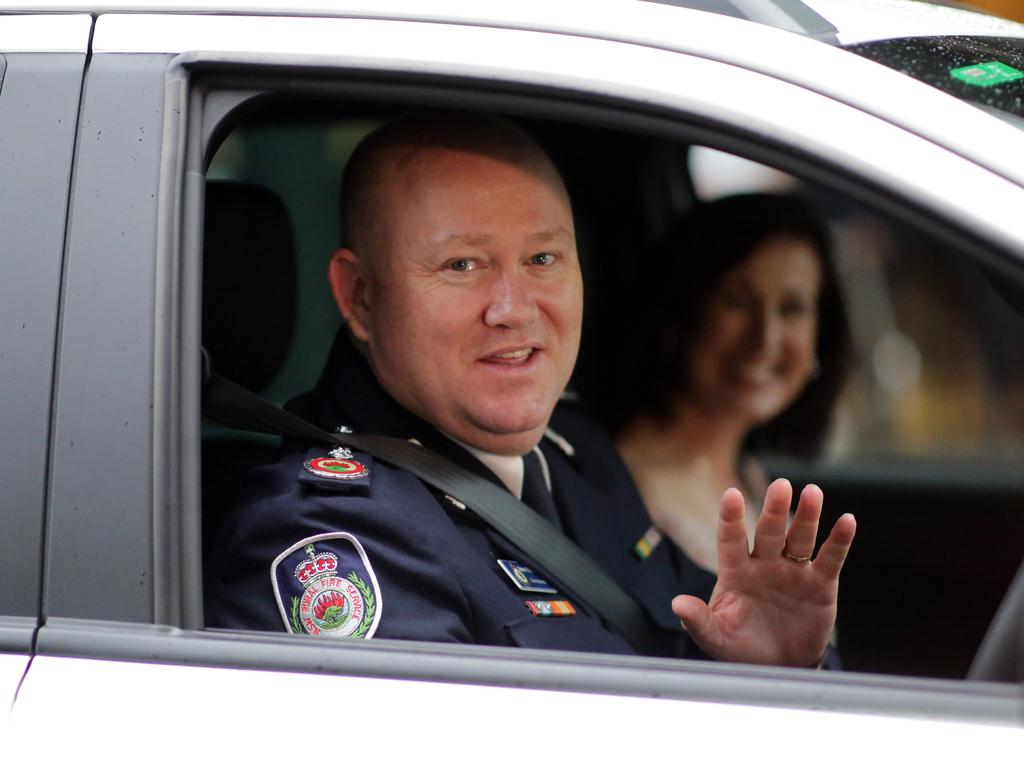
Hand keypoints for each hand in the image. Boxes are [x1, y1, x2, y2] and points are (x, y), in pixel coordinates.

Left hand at [671, 478, 855, 666]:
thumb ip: (698, 620)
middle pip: (769, 532)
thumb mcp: (716, 637)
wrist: (777, 667)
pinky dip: (839, 541)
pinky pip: (830, 559)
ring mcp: (792, 571)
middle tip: (781, 485)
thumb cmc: (741, 647)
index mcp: (736, 572)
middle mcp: (764, 564)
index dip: (731, 518)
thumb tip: (677, 603)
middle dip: (774, 510)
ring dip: (807, 516)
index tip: (731, 495)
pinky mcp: (819, 584)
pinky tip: (847, 521)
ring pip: (800, 538)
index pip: (731, 540)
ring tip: (812, 493)